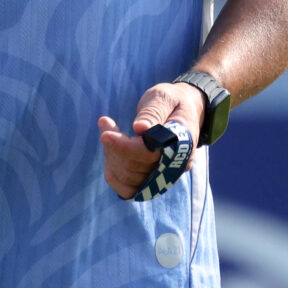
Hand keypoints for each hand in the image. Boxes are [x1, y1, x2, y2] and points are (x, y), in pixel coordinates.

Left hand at [99, 81, 203, 199]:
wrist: (182, 112)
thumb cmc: (171, 102)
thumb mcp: (163, 97)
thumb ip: (153, 112)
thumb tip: (140, 128)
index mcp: (182, 143)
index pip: (149, 154)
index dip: (124, 147)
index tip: (104, 133)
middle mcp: (175, 166)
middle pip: (135, 169)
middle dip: (114, 147)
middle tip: (106, 122)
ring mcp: (164, 177)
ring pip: (127, 180)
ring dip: (112, 156)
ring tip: (108, 130)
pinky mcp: (152, 182)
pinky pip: (127, 189)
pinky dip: (113, 171)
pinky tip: (110, 150)